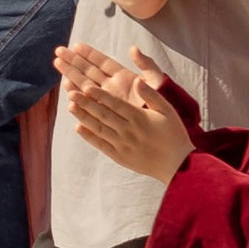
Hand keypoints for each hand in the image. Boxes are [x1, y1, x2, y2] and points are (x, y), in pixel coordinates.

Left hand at [55, 42, 191, 184]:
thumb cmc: (174, 135)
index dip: (99, 95)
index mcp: (139, 118)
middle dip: (86, 103)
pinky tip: (78, 127)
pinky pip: (101, 145)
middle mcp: (128, 131)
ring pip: (99, 129)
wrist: (178, 166)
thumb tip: (137, 81)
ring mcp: (123, 145)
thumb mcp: (167, 111)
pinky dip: (89, 136)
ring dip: (83, 117)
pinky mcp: (120, 157)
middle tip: (71, 92)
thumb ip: (151, 95)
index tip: (86, 87)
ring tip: (70, 106)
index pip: (115, 104)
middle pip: (103, 115)